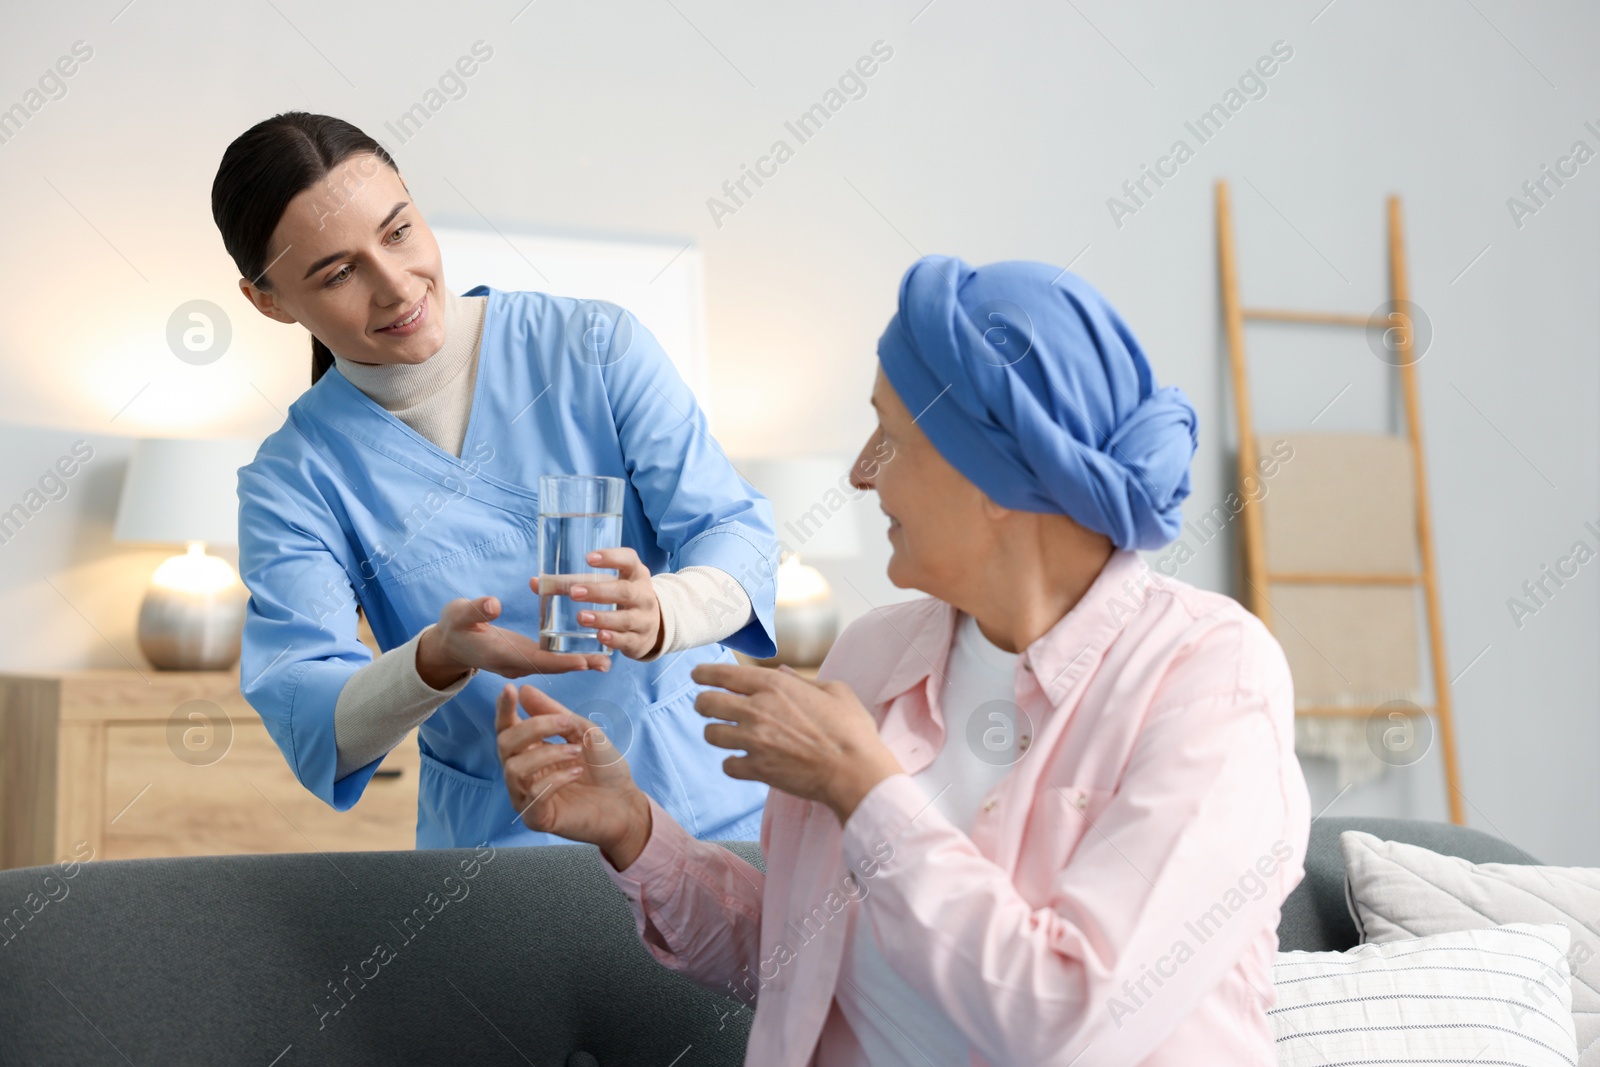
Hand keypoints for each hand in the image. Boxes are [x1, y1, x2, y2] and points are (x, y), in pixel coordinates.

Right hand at [419, 596, 609, 686]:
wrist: (448, 645)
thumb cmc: (454, 626)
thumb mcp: (458, 614)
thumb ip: (475, 610)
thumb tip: (493, 604)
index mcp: (501, 655)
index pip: (536, 659)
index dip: (560, 660)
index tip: (584, 661)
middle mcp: (514, 663)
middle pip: (551, 666)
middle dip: (578, 665)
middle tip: (606, 663)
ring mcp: (520, 663)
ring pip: (553, 665)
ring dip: (578, 663)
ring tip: (606, 660)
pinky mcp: (523, 657)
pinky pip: (549, 660)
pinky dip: (568, 657)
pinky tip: (588, 653)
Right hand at [495, 683, 651, 867]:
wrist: (625, 803)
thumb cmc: (604, 769)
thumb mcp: (584, 732)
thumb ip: (556, 714)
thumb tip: (525, 690)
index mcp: (531, 749)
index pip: (507, 728)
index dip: (504, 709)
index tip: (511, 690)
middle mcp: (523, 772)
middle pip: (504, 744)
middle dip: (533, 727)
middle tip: (565, 723)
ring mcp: (526, 796)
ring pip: (514, 769)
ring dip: (548, 754)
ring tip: (575, 752)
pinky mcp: (537, 818)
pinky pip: (533, 795)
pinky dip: (555, 779)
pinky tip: (576, 773)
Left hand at [536, 547, 662, 660]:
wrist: (651, 625)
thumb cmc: (619, 598)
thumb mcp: (604, 585)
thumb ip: (571, 583)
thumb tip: (536, 583)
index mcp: (635, 574)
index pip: (628, 559)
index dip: (611, 557)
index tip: (588, 558)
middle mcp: (643, 595)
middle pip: (625, 591)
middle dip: (599, 592)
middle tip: (574, 592)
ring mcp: (644, 619)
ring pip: (625, 618)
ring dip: (603, 618)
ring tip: (580, 617)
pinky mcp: (640, 640)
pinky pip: (627, 640)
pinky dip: (614, 639)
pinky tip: (600, 636)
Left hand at [690, 663, 903, 824]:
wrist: (855, 772)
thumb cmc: (851, 730)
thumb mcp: (834, 691)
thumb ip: (803, 680)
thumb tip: (782, 672)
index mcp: (775, 686)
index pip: (723, 674)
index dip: (704, 673)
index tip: (697, 675)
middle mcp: (757, 710)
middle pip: (706, 703)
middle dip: (703, 703)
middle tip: (708, 707)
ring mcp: (754, 741)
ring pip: (711, 734)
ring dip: (718, 733)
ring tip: (729, 736)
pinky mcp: (757, 769)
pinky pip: (727, 765)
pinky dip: (733, 763)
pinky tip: (745, 762)